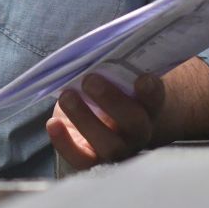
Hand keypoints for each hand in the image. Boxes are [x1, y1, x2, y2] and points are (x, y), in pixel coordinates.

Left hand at [47, 72, 166, 170]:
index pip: (155, 100)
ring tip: (67, 96)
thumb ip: (112, 67)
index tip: (142, 79)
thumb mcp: (113, 77)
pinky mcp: (91, 160)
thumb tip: (97, 47)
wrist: (101, 122)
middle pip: (134, 123)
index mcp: (148, 107)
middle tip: (91, 80)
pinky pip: (81, 159)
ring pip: (109, 144)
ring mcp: (117, 150)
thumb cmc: (108, 91)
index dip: (151, 92)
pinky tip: (53, 124)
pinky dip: (65, 143)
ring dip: (85, 119)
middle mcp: (137, 132)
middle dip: (112, 101)